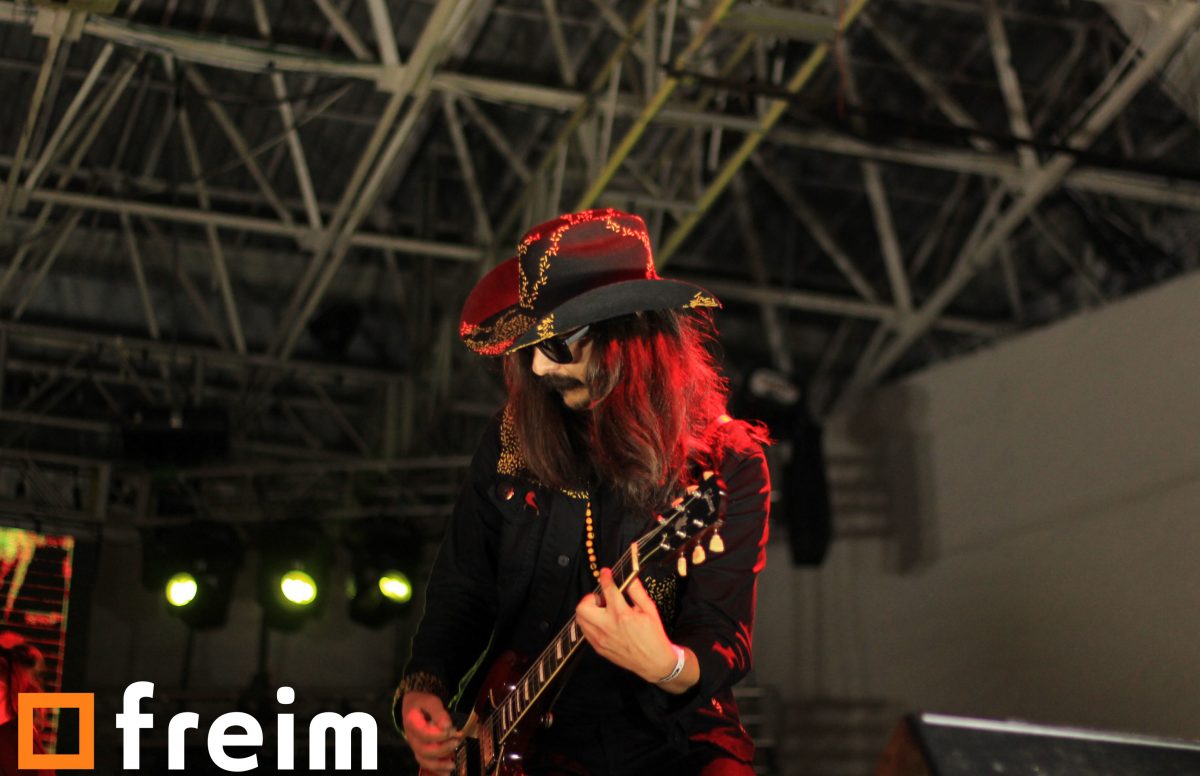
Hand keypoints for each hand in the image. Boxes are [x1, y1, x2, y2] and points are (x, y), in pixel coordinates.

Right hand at [401, 690, 460, 774]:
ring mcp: (415, 746)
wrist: (412, 705)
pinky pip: (426, 763)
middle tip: (456, 742)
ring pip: (424, 760)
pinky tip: (447, 771)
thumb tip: (447, 726)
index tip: (452, 730)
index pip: (425, 734)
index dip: (440, 735)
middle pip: (424, 750)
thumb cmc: (422, 702)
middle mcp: (412, 738)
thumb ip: (438, 712)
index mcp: (412, 724)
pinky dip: (436, 769)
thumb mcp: (430, 701)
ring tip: (452, 764)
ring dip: (439, 764)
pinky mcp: (421, 750)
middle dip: (442, 749)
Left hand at [575, 567, 678, 683]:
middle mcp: (608, 626)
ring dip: (588, 610)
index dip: (605, 577)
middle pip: (583, 606)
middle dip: (590, 598)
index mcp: (622, 614)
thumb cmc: (653, 635)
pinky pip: (585, 631)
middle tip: (602, 599)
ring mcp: (601, 639)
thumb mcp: (649, 610)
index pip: (608, 590)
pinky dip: (590, 623)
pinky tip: (602, 623)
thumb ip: (637, 592)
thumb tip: (630, 577)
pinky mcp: (598, 648)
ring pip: (580, 619)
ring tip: (602, 612)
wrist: (654, 662)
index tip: (605, 572)